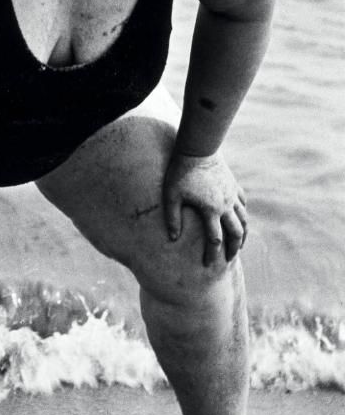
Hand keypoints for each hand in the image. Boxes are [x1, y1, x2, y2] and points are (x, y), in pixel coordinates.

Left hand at [163, 151, 246, 266]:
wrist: (197, 149)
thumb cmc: (180, 172)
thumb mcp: (172, 196)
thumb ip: (172, 218)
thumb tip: (173, 239)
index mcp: (211, 210)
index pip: (214, 240)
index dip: (212, 255)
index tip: (208, 265)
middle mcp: (225, 205)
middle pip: (235, 233)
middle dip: (233, 248)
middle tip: (229, 259)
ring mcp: (232, 195)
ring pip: (243, 219)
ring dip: (243, 233)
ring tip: (239, 243)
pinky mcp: (233, 185)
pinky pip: (243, 202)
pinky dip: (243, 213)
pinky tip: (240, 217)